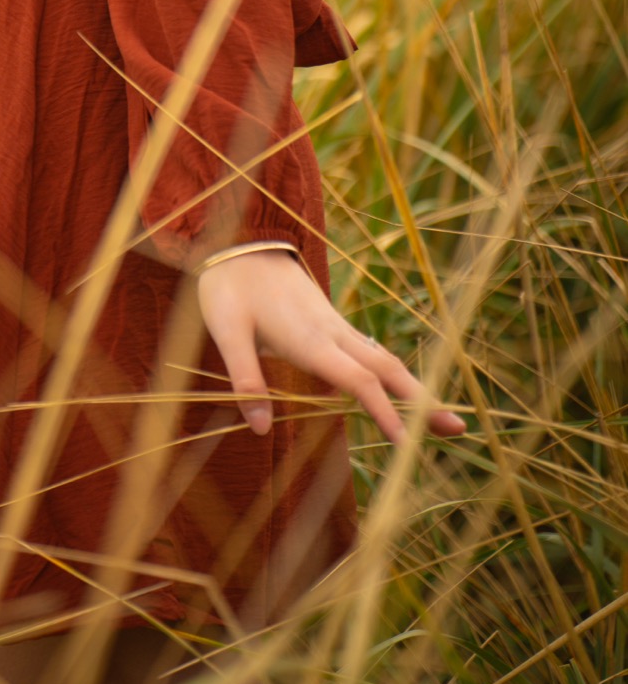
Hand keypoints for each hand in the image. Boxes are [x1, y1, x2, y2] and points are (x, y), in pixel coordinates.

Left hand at [193, 249, 466, 443]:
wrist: (240, 238)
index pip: (358, 380)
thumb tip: (260, 430)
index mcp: (310, 338)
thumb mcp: (225, 330)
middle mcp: (331, 332)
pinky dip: (390, 376)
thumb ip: (245, 378)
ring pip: (383, 360)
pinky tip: (397, 395)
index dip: (385, 412)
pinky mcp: (330, 322)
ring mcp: (335, 325)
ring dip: (413, 389)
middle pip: (387, 369)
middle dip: (422, 400)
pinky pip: (368, 353)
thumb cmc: (229, 286)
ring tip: (441, 419)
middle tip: (458, 430)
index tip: (407, 445)